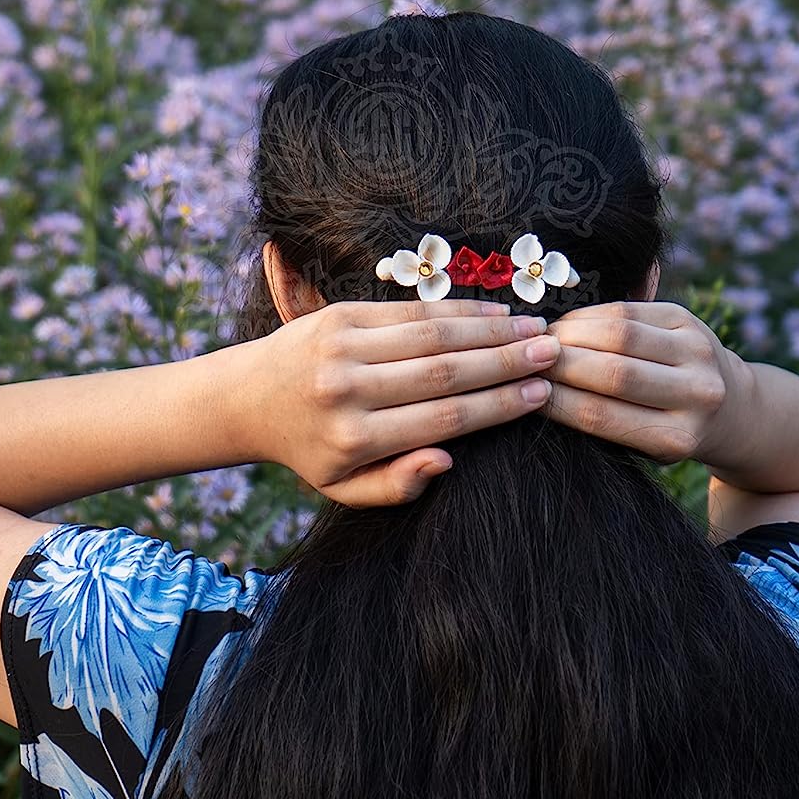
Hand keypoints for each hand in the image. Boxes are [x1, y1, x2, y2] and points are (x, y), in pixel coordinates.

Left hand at [249, 298, 559, 505]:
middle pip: (445, 372)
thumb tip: (447, 462)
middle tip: (552, 354)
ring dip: (490, 329)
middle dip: (506, 361)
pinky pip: (409, 310)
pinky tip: (492, 310)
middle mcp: (347, 390)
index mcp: (354, 439)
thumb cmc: (309, 448)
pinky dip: (456, 310)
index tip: (540, 394)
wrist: (246, 397)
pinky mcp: (339, 314)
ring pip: (432, 335)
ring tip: (533, 329)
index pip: (444, 419)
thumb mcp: (345, 489)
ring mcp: (342, 347)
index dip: (498, 405)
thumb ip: (398, 485)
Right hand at [537, 300, 751, 464]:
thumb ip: (601, 421)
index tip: (522, 391)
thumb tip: (533, 393)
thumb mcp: (643, 446)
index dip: (554, 400)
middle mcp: (696, 395)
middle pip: (613, 372)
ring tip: (543, 339)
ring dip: (571, 333)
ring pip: (620, 334)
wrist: (731, 407)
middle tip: (523, 358)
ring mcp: (698, 353)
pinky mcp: (690, 320)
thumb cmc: (669, 430)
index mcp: (677, 438)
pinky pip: (629, 310)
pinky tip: (568, 324)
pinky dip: (591, 316)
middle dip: (559, 363)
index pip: (601, 416)